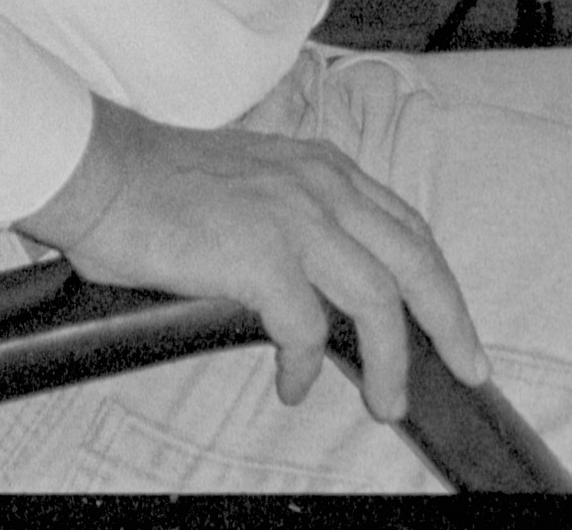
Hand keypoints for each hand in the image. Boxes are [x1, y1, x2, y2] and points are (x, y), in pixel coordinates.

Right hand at [14, 97, 488, 423]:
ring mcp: (294, 219)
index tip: (456, 326)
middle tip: (468, 369)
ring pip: (378, 300)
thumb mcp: (258, 184)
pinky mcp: (259, 256)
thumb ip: (301, 220)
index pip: (407, 228)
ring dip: (390, 360)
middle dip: (451, 321)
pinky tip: (293, 385)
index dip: (438, 282)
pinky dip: (307, 365)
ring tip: (385, 402)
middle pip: (417, 261)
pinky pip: (306, 329)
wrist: (102, 172)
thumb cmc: (163, 186)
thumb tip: (326, 291)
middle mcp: (323, 186)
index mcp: (325, 169)